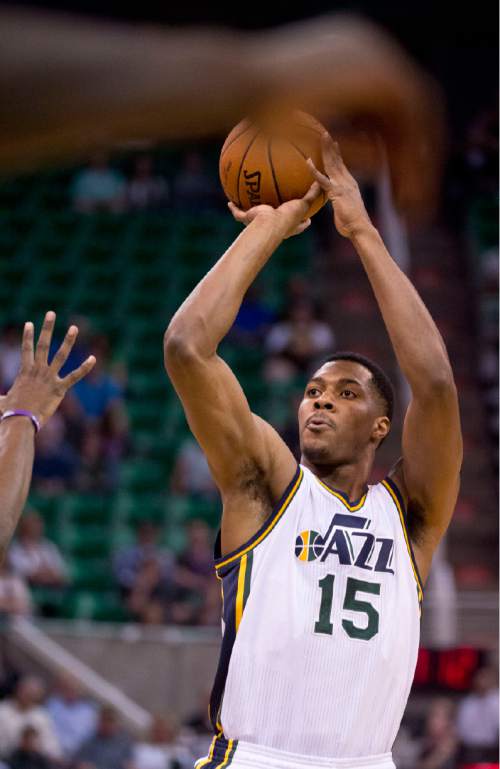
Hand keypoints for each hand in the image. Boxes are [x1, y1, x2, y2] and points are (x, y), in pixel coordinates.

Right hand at [1, 311, 95, 427]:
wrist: (21, 419)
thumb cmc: (9, 412)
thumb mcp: (1, 401)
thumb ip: (0, 398)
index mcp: (25, 372)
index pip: (26, 349)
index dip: (28, 335)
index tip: (29, 323)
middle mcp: (38, 370)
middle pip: (43, 344)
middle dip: (47, 328)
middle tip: (51, 313)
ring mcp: (49, 378)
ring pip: (61, 355)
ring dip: (68, 340)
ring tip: (74, 328)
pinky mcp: (60, 388)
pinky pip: (74, 376)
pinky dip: (85, 368)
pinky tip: (93, 359)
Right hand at [228, 182, 321, 238]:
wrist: (269, 224)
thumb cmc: (287, 217)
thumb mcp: (303, 204)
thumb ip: (312, 193)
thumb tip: (320, 181)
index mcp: (288, 226)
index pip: (298, 227)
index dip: (303, 224)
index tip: (308, 221)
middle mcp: (273, 226)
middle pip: (274, 224)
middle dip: (274, 218)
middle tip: (276, 211)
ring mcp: (259, 224)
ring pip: (253, 219)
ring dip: (249, 214)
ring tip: (247, 205)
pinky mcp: (248, 220)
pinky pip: (238, 213)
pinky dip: (233, 208)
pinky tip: (229, 201)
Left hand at [307, 133, 371, 238]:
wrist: (360, 227)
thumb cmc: (353, 223)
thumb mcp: (347, 209)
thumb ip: (341, 203)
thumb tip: (338, 204)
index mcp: (350, 185)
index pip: (342, 166)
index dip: (337, 154)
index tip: (333, 143)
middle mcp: (347, 181)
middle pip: (337, 160)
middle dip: (331, 147)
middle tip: (324, 134)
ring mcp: (342, 185)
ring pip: (331, 164)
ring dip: (326, 150)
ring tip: (321, 136)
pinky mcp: (335, 192)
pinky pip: (322, 179)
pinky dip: (314, 170)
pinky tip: (307, 162)